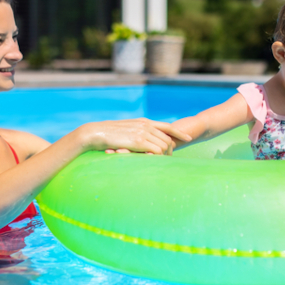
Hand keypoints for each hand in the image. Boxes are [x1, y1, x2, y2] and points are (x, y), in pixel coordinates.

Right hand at [76, 118, 191, 155]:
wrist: (96, 132)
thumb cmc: (108, 134)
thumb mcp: (126, 130)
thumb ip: (137, 133)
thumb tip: (142, 141)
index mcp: (144, 121)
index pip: (167, 126)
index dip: (179, 132)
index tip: (188, 138)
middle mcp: (146, 125)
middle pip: (168, 139)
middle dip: (171, 150)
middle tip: (168, 160)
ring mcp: (143, 132)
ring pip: (164, 146)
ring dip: (164, 156)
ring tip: (161, 163)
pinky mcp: (138, 141)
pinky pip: (156, 151)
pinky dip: (157, 157)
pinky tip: (154, 162)